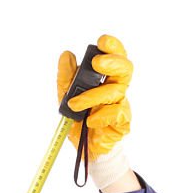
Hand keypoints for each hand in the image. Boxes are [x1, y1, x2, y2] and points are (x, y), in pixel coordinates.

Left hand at [57, 34, 132, 159]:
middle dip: (112, 61)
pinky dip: (101, 115)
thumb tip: (67, 55)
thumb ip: (66, 78)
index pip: (116, 56)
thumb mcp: (66, 98)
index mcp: (106, 79)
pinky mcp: (122, 122)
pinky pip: (116, 113)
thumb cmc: (80, 121)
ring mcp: (121, 105)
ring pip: (115, 91)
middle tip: (96, 63)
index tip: (101, 41)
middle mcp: (116, 88)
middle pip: (125, 68)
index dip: (113, 46)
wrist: (85, 150)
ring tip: (74, 105)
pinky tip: (90, 120)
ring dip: (92, 96)